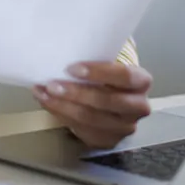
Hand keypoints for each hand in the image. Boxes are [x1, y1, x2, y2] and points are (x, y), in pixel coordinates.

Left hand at [34, 61, 153, 148]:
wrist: (113, 97)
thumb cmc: (107, 74)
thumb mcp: (109, 61)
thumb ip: (96, 55)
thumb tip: (64, 45)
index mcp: (142, 81)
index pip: (124, 76)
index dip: (98, 72)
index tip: (72, 68)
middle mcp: (138, 106)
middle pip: (107, 101)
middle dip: (76, 93)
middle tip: (51, 84)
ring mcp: (125, 127)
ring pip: (92, 119)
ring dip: (63, 106)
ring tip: (43, 93)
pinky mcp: (109, 140)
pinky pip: (82, 130)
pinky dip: (61, 116)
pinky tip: (48, 104)